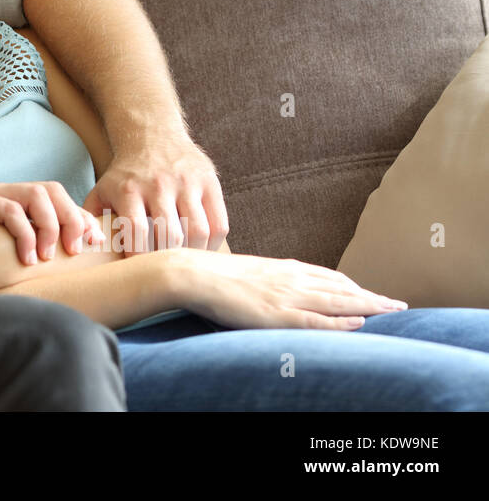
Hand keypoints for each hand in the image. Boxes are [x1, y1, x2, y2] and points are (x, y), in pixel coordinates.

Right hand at [0, 181, 104, 264]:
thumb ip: (14, 243)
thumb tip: (51, 266)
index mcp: (13, 198)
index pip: (57, 196)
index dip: (79, 216)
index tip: (93, 242)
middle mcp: (4, 190)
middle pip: (52, 190)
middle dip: (70, 219)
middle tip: (73, 250)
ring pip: (36, 195)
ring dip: (49, 226)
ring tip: (45, 256)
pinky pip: (9, 209)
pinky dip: (24, 233)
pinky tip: (25, 256)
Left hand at [84, 133, 227, 255]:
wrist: (151, 135)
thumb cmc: (125, 175)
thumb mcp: (102, 190)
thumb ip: (91, 219)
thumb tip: (89, 247)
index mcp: (130, 189)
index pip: (137, 231)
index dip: (139, 257)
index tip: (138, 269)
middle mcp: (159, 184)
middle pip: (170, 235)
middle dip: (166, 259)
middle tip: (163, 268)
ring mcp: (187, 183)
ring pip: (198, 232)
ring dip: (192, 253)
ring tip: (182, 260)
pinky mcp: (209, 182)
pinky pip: (219, 224)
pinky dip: (212, 244)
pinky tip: (199, 247)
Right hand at [171, 249, 408, 329]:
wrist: (194, 274)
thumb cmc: (214, 275)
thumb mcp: (248, 272)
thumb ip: (268, 278)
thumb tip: (276, 284)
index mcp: (283, 268)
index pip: (329, 277)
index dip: (354, 286)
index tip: (372, 292)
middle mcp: (292, 279)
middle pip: (342, 288)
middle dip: (372, 296)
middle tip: (398, 304)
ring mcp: (287, 296)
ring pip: (338, 302)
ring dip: (369, 306)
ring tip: (392, 311)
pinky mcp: (278, 314)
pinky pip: (318, 320)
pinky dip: (342, 322)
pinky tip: (360, 323)